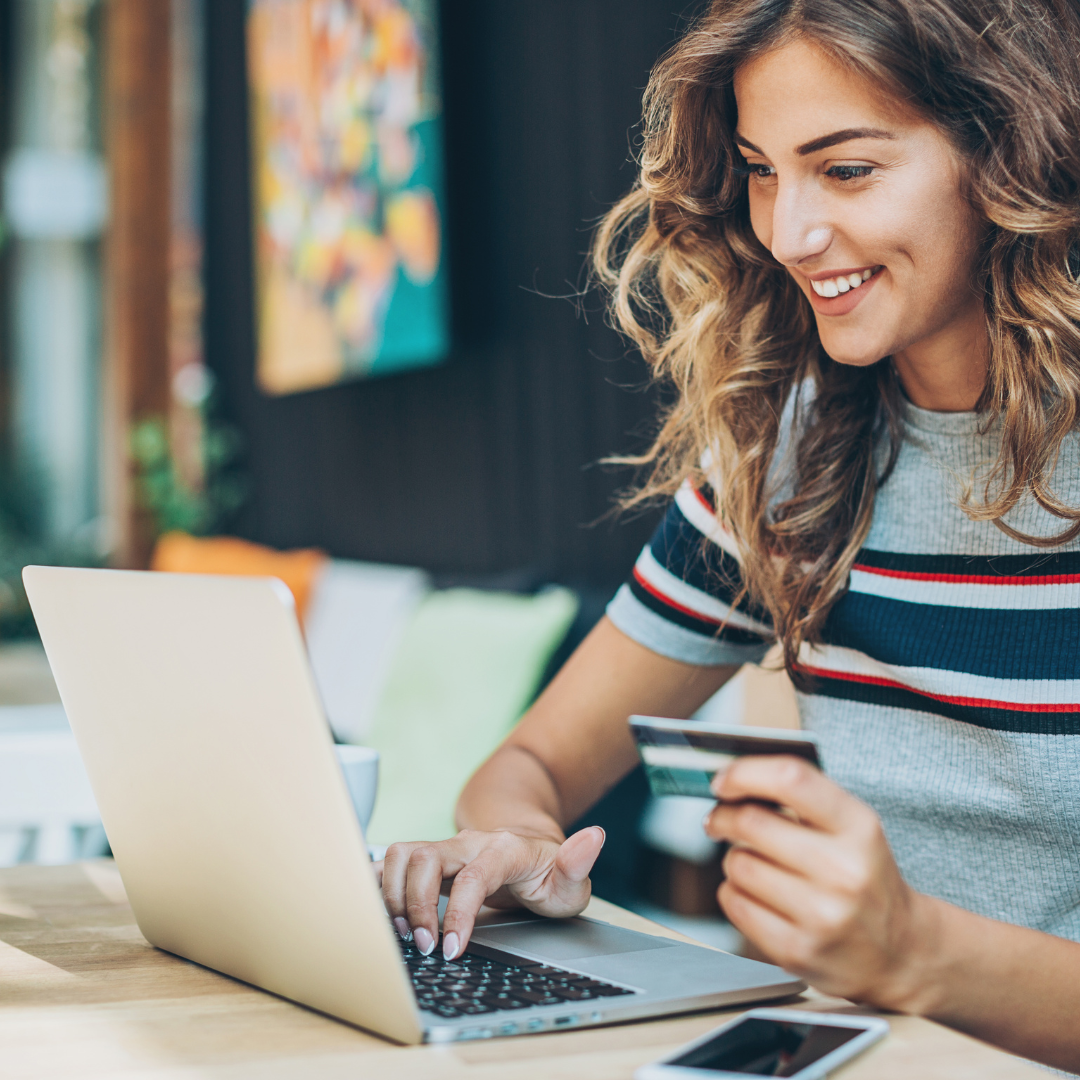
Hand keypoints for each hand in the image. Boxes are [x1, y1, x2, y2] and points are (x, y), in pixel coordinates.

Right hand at [375, 825, 605, 960]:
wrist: (528, 851)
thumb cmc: (548, 874)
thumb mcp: (571, 879)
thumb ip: (578, 863)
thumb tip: (594, 836)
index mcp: (504, 850)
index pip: (473, 877)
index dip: (458, 914)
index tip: (453, 951)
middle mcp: (468, 843)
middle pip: (425, 857)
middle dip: (415, 905)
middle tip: (425, 947)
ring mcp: (445, 848)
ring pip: (402, 854)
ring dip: (393, 895)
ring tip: (404, 934)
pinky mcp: (426, 858)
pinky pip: (391, 861)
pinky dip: (377, 884)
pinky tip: (379, 913)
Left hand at [703, 755, 933, 1009]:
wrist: (900, 951)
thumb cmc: (862, 875)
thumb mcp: (851, 827)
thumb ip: (801, 796)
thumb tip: (732, 776)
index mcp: (859, 827)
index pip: (791, 780)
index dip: (745, 773)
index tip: (723, 780)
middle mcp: (844, 871)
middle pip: (751, 823)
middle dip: (724, 816)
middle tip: (719, 819)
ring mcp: (822, 915)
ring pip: (738, 864)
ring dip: (734, 859)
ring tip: (755, 864)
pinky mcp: (798, 951)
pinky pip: (734, 904)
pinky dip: (734, 893)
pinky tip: (756, 895)